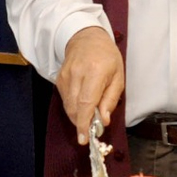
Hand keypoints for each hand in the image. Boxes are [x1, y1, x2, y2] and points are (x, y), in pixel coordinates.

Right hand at [58, 26, 124, 144]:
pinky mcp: (59, 79)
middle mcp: (77, 74)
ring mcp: (65, 76)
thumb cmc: (106, 56)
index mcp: (95, 71)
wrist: (86, 38)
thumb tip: (103, 120)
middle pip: (75, 108)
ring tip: (90, 114)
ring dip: (78, 116)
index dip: (84, 123)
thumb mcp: (118, 76)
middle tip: (91, 129)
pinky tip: (82, 103)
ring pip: (68, 106)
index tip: (84, 138)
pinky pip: (65, 100)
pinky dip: (74, 107)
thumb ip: (110, 99)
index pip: (86, 102)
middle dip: (82, 123)